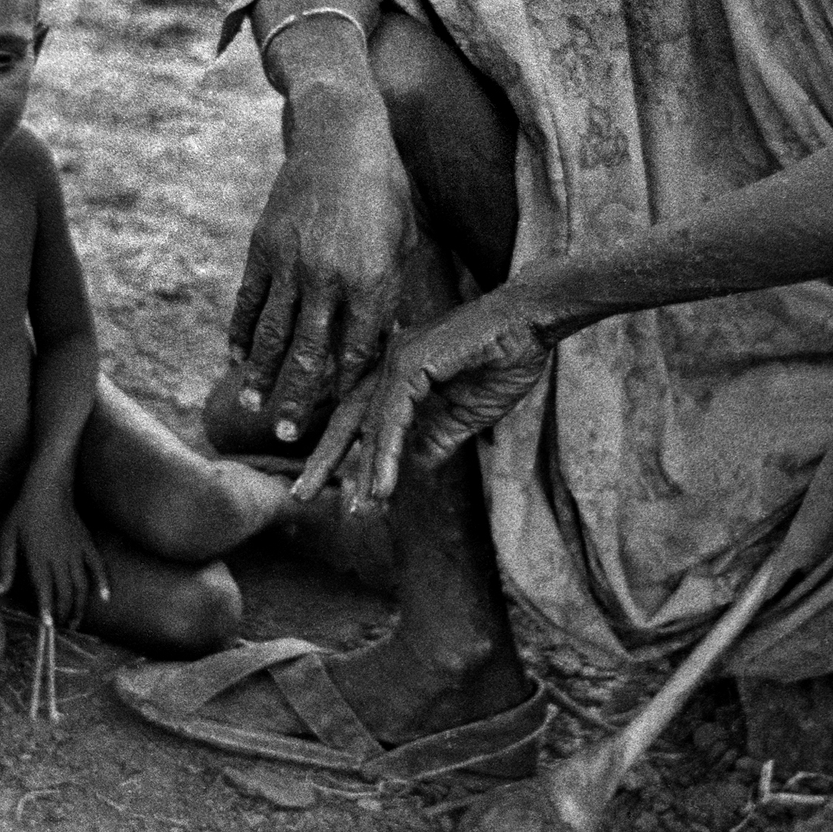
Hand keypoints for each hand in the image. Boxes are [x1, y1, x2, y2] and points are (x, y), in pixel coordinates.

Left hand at [0, 481, 108, 627]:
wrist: (48, 489)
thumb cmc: (24, 513)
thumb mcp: (8, 537)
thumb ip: (6, 565)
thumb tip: (1, 591)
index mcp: (39, 557)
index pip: (45, 589)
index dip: (47, 609)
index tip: (48, 625)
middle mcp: (59, 558)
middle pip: (65, 591)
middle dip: (63, 613)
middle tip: (61, 628)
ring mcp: (76, 551)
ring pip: (81, 584)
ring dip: (80, 605)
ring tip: (76, 621)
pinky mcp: (87, 543)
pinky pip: (98, 565)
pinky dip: (103, 582)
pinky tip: (105, 597)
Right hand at [227, 87, 413, 440]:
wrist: (340, 133)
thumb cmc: (385, 190)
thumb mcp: (403, 241)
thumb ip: (388, 294)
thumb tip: (381, 345)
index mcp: (372, 279)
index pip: (356, 350)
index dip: (346, 390)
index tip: (339, 420)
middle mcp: (329, 276)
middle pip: (309, 353)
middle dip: (298, 399)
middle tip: (288, 435)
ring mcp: (291, 261)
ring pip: (273, 333)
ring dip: (262, 376)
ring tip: (253, 408)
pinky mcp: (263, 246)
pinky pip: (249, 300)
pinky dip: (241, 333)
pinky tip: (236, 360)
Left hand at [298, 285, 553, 504]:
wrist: (533, 323)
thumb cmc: (506, 358)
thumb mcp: (468, 413)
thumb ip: (440, 436)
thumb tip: (420, 464)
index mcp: (397, 372)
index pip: (360, 418)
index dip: (346, 455)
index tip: (338, 494)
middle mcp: (388, 363)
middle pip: (346, 418)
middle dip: (324, 459)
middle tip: (299, 495)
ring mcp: (397, 359)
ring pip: (368, 423)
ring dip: (361, 469)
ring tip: (356, 507)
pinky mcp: (412, 362)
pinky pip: (392, 418)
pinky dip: (385, 454)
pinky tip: (381, 485)